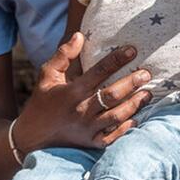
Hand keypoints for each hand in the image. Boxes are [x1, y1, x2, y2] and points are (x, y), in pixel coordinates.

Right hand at [14, 32, 151, 150]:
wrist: (31, 137)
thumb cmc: (41, 103)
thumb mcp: (46, 76)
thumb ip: (63, 55)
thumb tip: (79, 35)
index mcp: (72, 91)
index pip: (99, 72)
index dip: (117, 59)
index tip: (132, 50)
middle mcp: (81, 110)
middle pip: (112, 94)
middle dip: (132, 82)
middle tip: (146, 73)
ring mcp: (87, 129)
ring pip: (116, 116)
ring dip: (134, 104)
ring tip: (148, 94)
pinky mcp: (90, 143)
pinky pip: (113, 136)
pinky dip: (126, 128)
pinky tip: (137, 118)